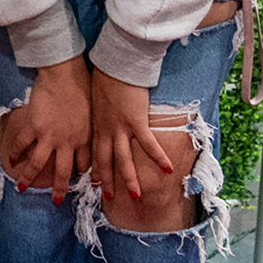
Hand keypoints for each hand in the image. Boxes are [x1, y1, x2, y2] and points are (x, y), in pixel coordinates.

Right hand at [0, 55, 91, 204]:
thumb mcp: (93, 114)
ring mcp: (49, 137)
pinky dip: (14, 153)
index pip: (84, 165)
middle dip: (59, 189)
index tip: (76, 180)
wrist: (65, 76)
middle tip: (55, 201)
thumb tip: (88, 136)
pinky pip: (22, 144)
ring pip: (38, 163)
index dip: (80, 175)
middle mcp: (68, 143)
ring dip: (30, 177)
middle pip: (62, 172)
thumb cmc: (83, 90)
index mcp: (85, 140)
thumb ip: (89, 130)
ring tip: (23, 187)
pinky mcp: (34, 127)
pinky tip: (10, 160)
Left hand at [90, 65, 174, 204]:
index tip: (94, 183)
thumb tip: (102, 121)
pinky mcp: (136, 121)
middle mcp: (106, 130)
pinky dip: (158, 158)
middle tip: (108, 197)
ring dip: (129, 178)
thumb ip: (99, 115)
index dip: (94, 168)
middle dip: (106, 181)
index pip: (94, 153)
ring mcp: (120, 128)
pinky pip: (148, 144)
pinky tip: (168, 170)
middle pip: (105, 161)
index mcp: (96, 126)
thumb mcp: (95, 101)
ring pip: (123, 159)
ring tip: (135, 195)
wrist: (114, 65)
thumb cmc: (104, 78)